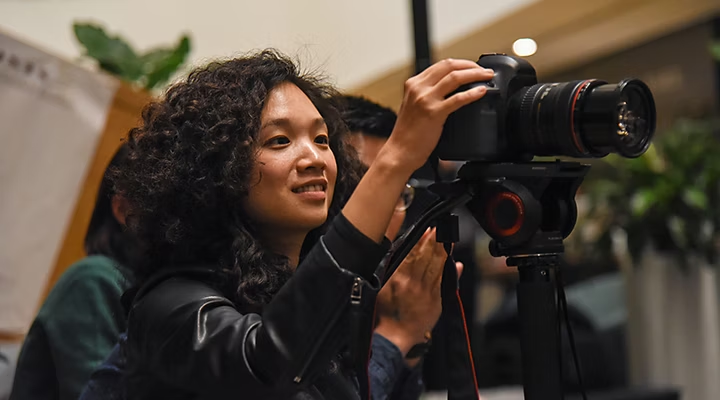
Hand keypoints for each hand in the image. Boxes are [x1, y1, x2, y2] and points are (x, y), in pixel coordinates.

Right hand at [375, 228, 463, 357]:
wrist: (392, 337)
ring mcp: (426, 292)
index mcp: (398, 278)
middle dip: (435, 241)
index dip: (422, 241)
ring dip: (443, 252)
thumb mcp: (379, 286)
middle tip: (441, 228)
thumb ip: (390, 267)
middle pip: (427, 257)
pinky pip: (443, 282)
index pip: (412, 253)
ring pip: (437, 267)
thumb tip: (398, 250)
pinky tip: (453, 261)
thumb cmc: (383, 313)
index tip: (428, 229)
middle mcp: (413, 283)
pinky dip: (449, 270)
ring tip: (448, 239)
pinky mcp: (435, 302)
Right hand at [381, 59, 493, 171]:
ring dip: (475, 74)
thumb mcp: (415, 107)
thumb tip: (452, 91)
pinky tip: (481, 92)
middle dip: (471, 65)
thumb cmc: (408, 135)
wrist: (399, 152)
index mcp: (414, 84)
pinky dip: (472, 93)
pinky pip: (457, 98)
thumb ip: (428, 95)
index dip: (462, 64)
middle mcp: (418, 88)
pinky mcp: (433, 112)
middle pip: (450, 66)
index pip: (441, 65)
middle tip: (485, 71)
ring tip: (487, 77)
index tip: (473, 68)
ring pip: (455, 77)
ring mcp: (425, 99)